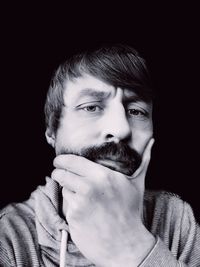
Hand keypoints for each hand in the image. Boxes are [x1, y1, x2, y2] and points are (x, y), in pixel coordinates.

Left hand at [52, 138, 154, 266]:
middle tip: (61, 174)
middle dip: (59, 173)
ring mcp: (80, 202)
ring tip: (82, 197)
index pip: (72, 161)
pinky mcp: (73, 216)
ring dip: (68, 190)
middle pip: (61, 173)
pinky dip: (71, 205)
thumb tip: (151, 141)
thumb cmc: (130, 212)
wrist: (125, 245)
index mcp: (103, 175)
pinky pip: (66, 205)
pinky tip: (84, 211)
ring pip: (63, 188)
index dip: (62, 160)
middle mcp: (89, 186)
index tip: (59, 161)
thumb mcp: (136, 184)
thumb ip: (142, 161)